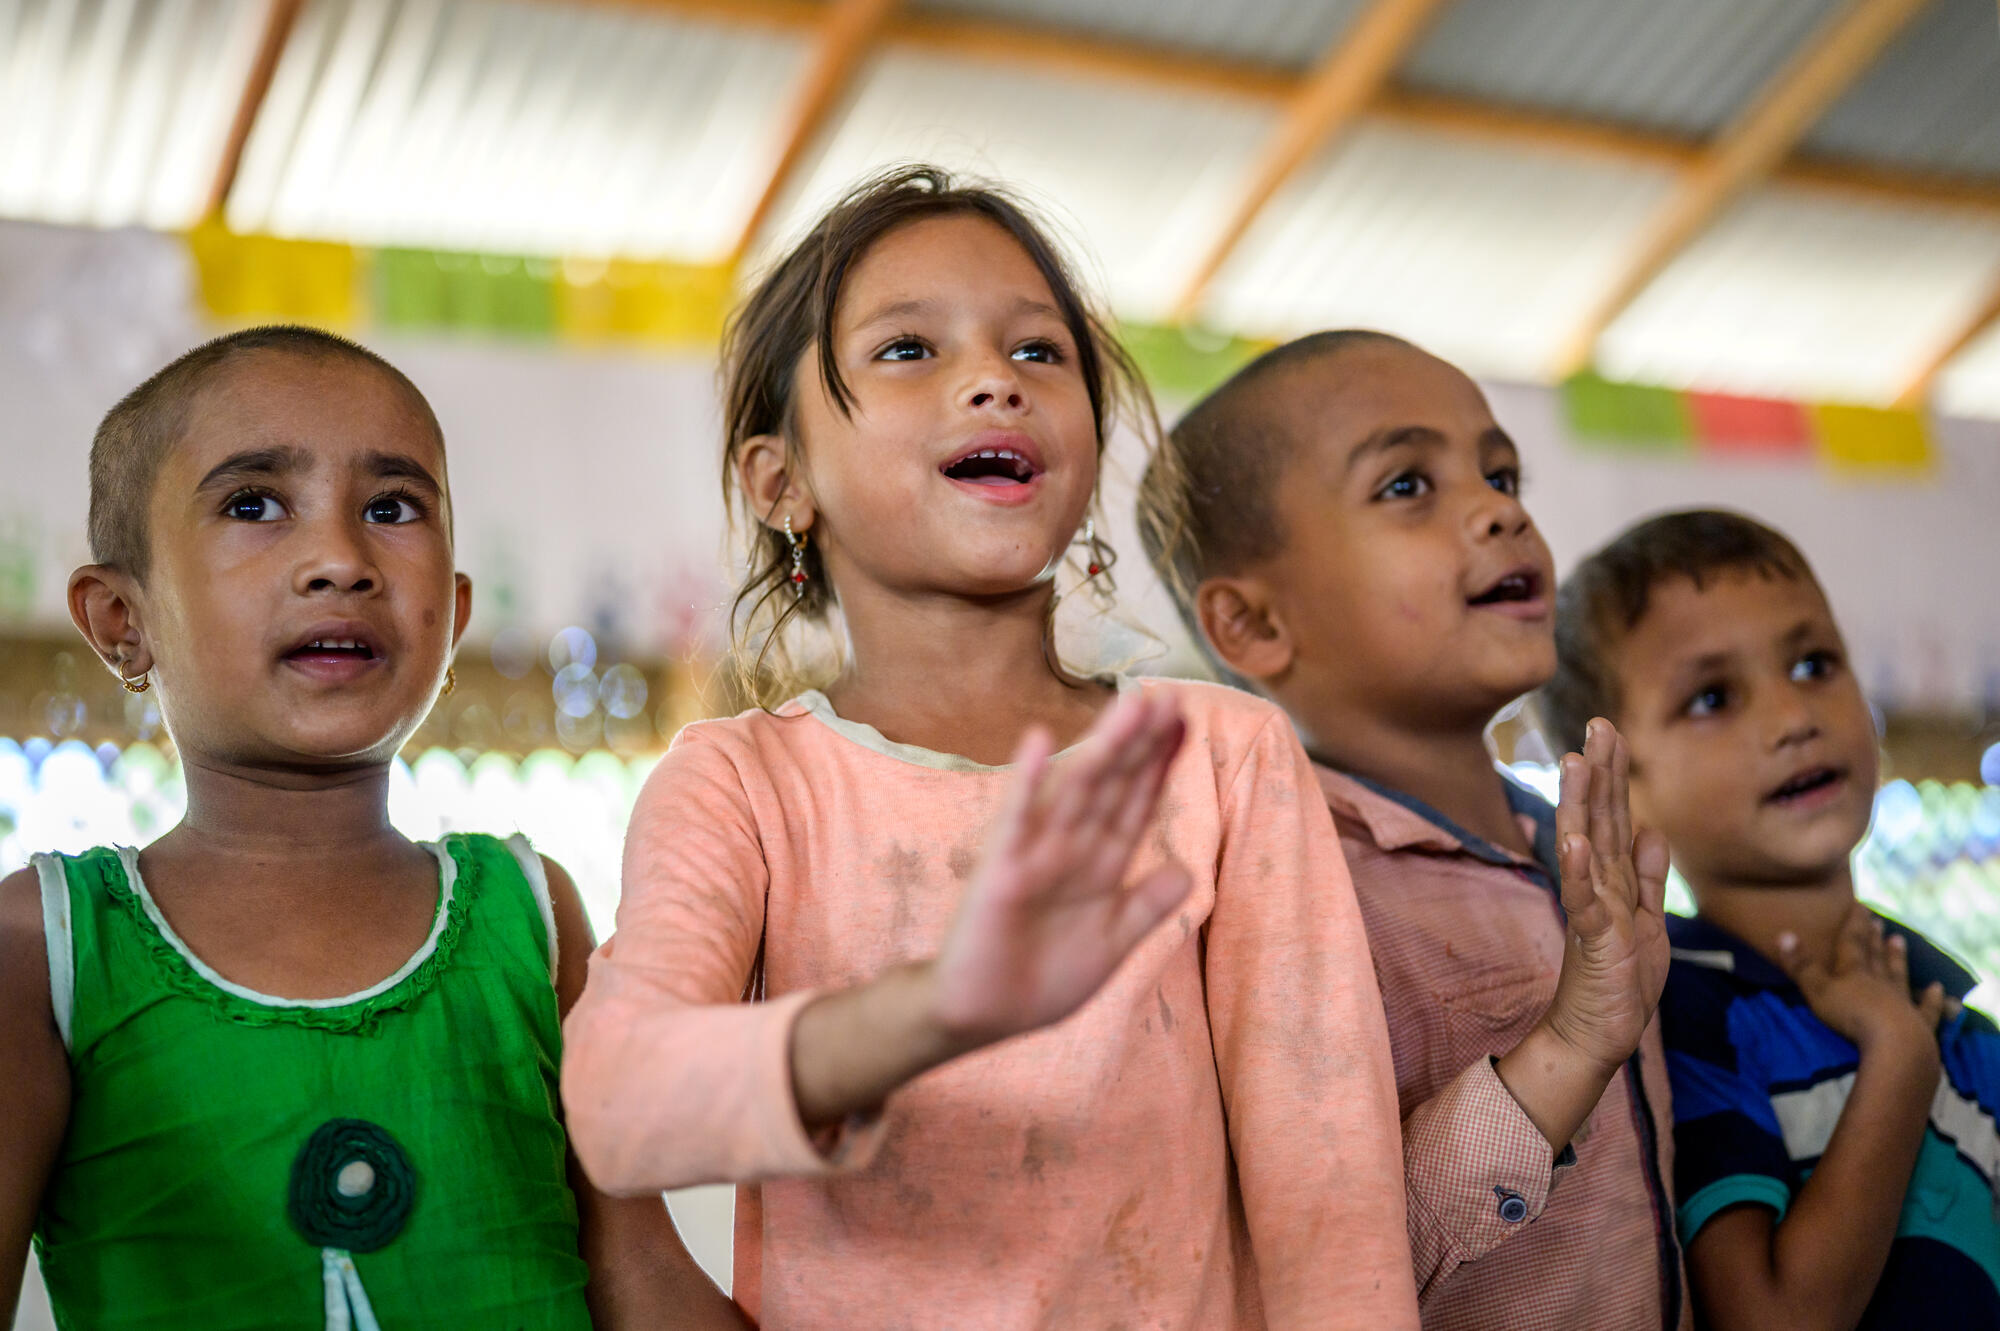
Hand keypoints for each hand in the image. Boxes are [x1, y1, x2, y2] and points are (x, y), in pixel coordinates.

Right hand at [923, 692, 1192, 1049]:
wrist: (982, 1016)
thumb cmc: (1040, 978)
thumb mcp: (1110, 944)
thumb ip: (1146, 907)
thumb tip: (1189, 871)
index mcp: (1100, 866)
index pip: (1136, 804)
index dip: (1160, 765)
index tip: (1185, 723)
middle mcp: (1071, 849)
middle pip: (1113, 786)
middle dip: (1141, 743)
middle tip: (1168, 694)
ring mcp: (1035, 854)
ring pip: (1076, 792)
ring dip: (1103, 748)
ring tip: (1130, 705)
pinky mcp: (1000, 871)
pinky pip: (1015, 821)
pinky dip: (1027, 783)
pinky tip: (1038, 740)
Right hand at [1538, 719, 1671, 1073]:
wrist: (1599, 1033)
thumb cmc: (1621, 980)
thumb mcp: (1649, 921)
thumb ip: (1649, 877)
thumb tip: (1653, 831)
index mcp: (1613, 879)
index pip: (1613, 816)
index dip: (1613, 774)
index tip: (1609, 730)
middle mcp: (1597, 886)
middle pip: (1598, 819)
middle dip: (1598, 772)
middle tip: (1596, 723)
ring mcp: (1592, 910)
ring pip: (1585, 849)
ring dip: (1579, 806)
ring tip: (1575, 764)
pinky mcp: (1594, 940)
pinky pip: (1585, 901)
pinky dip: (1578, 871)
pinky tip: (1575, 843)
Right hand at [1779, 903, 1946, 1055]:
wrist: (1895, 1044)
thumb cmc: (1851, 1016)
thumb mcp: (1817, 991)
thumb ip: (1801, 965)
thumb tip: (1784, 933)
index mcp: (1854, 973)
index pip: (1852, 943)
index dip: (1854, 924)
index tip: (1860, 905)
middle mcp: (1880, 982)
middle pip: (1876, 956)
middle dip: (1874, 938)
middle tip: (1878, 921)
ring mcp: (1902, 1002)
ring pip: (1899, 975)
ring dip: (1898, 958)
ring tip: (1900, 940)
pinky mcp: (1919, 1023)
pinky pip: (1927, 1008)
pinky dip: (1933, 999)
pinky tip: (1938, 989)